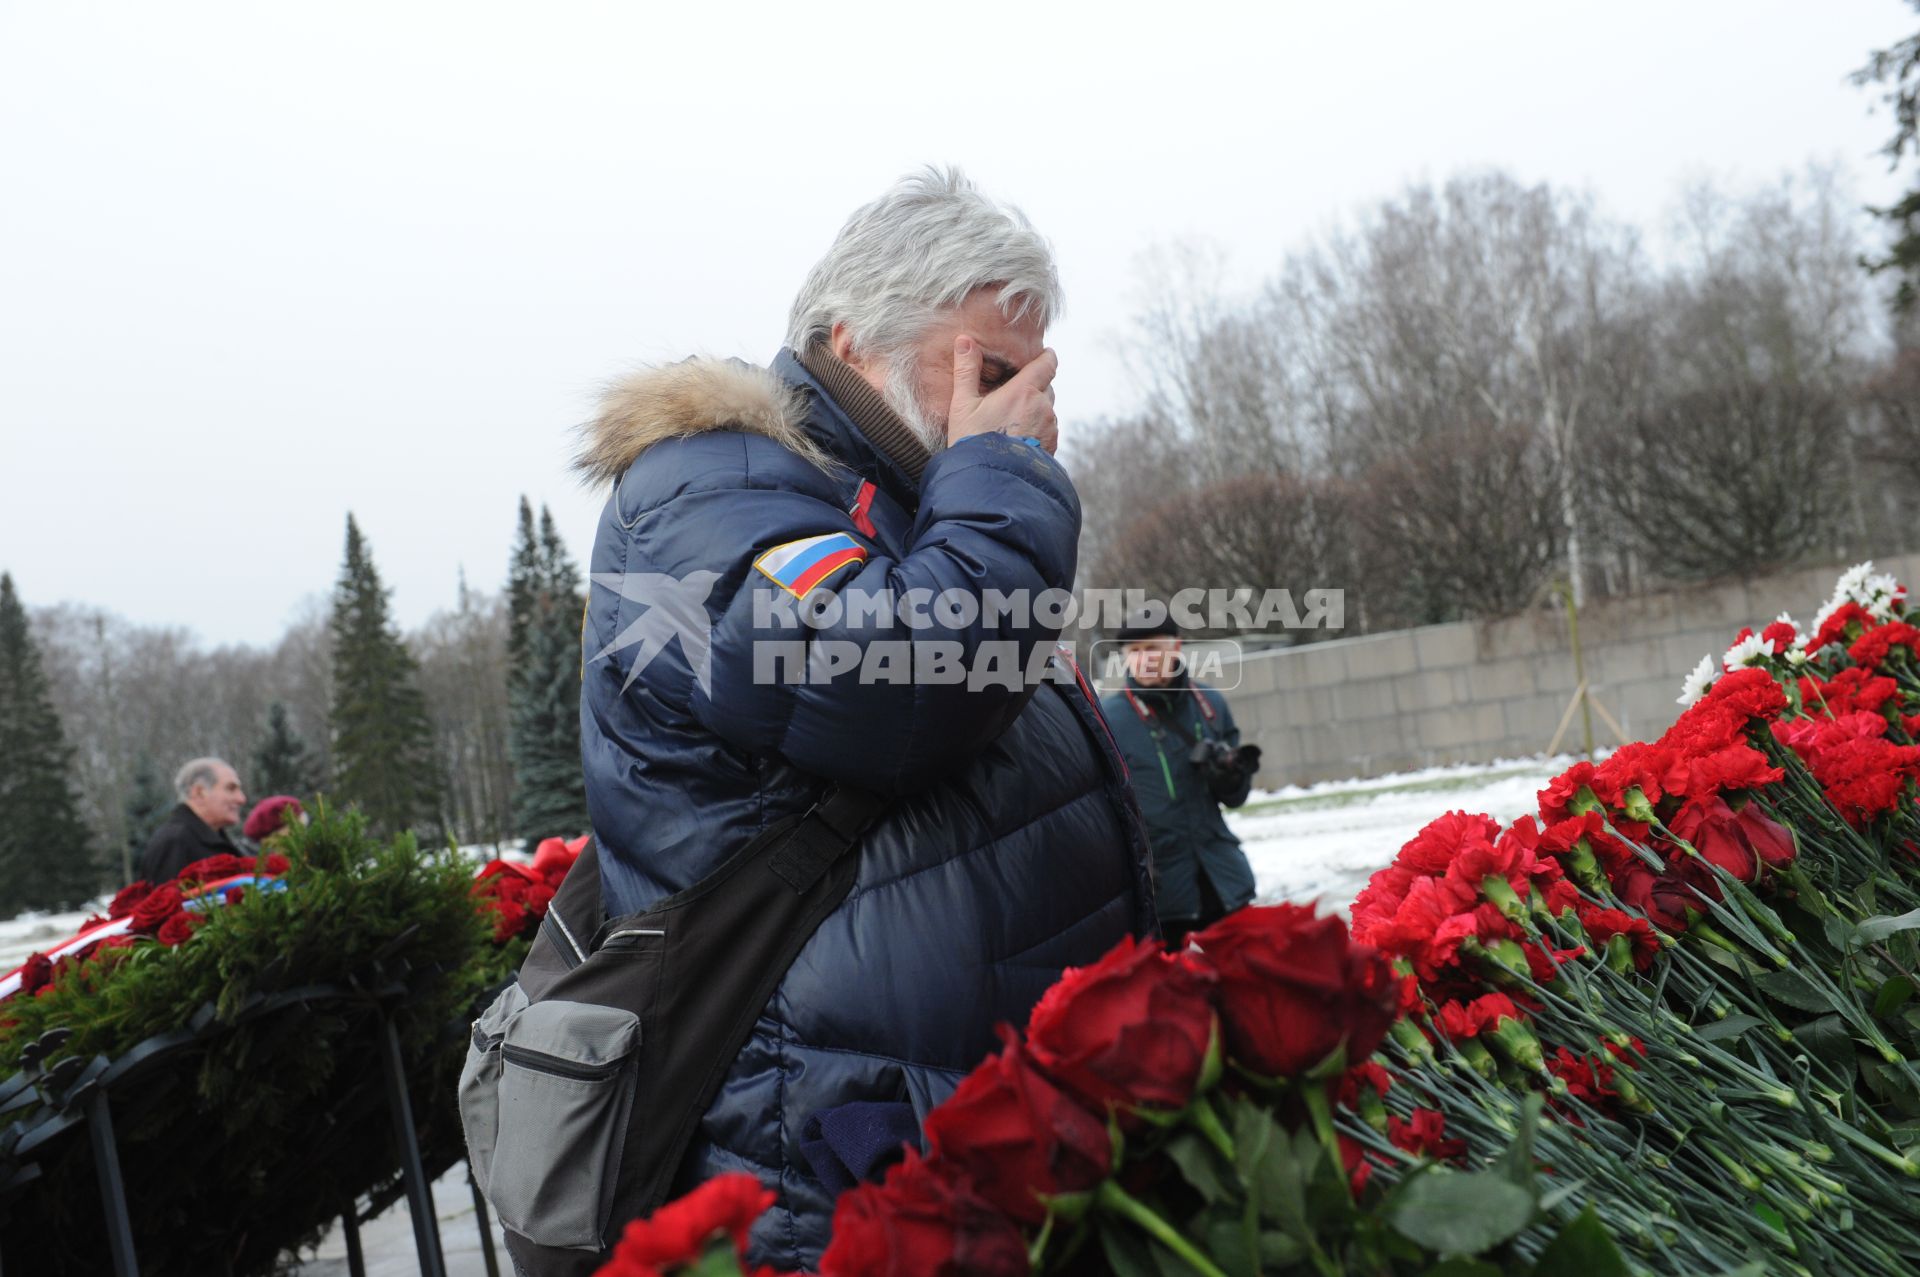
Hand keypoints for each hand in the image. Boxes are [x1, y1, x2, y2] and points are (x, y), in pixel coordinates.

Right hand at [948, 336, 1058, 453]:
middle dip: (1033, 387)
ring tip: (1011, 421)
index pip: (1047, 363)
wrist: (987, 483)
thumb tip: (964, 340)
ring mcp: (1050, 428)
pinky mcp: (1052, 447)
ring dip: (1034, 410)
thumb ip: (966, 370)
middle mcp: (1043, 407)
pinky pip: (1047, 430)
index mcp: (1024, 391)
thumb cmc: (972, 442)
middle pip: (1046, 387)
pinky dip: (1036, 429)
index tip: (1042, 355)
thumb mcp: (962, 405)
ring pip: (1046, 409)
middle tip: (1012, 395)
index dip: (1046, 357)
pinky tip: (1016, 438)